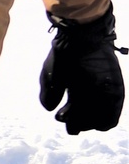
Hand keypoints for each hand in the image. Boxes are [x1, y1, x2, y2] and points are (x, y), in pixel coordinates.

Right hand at [39, 8, 125, 134]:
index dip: (69, 122)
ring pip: (100, 121)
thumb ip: (48, 93)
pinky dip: (107, 120)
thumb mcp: (49, 75)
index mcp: (75, 93)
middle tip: (72, 113)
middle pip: (87, 121)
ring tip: (84, 115)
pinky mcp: (115, 91)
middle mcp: (90, 95)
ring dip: (92, 123)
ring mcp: (103, 94)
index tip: (62, 114)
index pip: (74, 118)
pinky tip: (99, 119)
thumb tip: (51, 109)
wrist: (81, 39)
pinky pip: (114, 113)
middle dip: (78, 123)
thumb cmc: (63, 57)